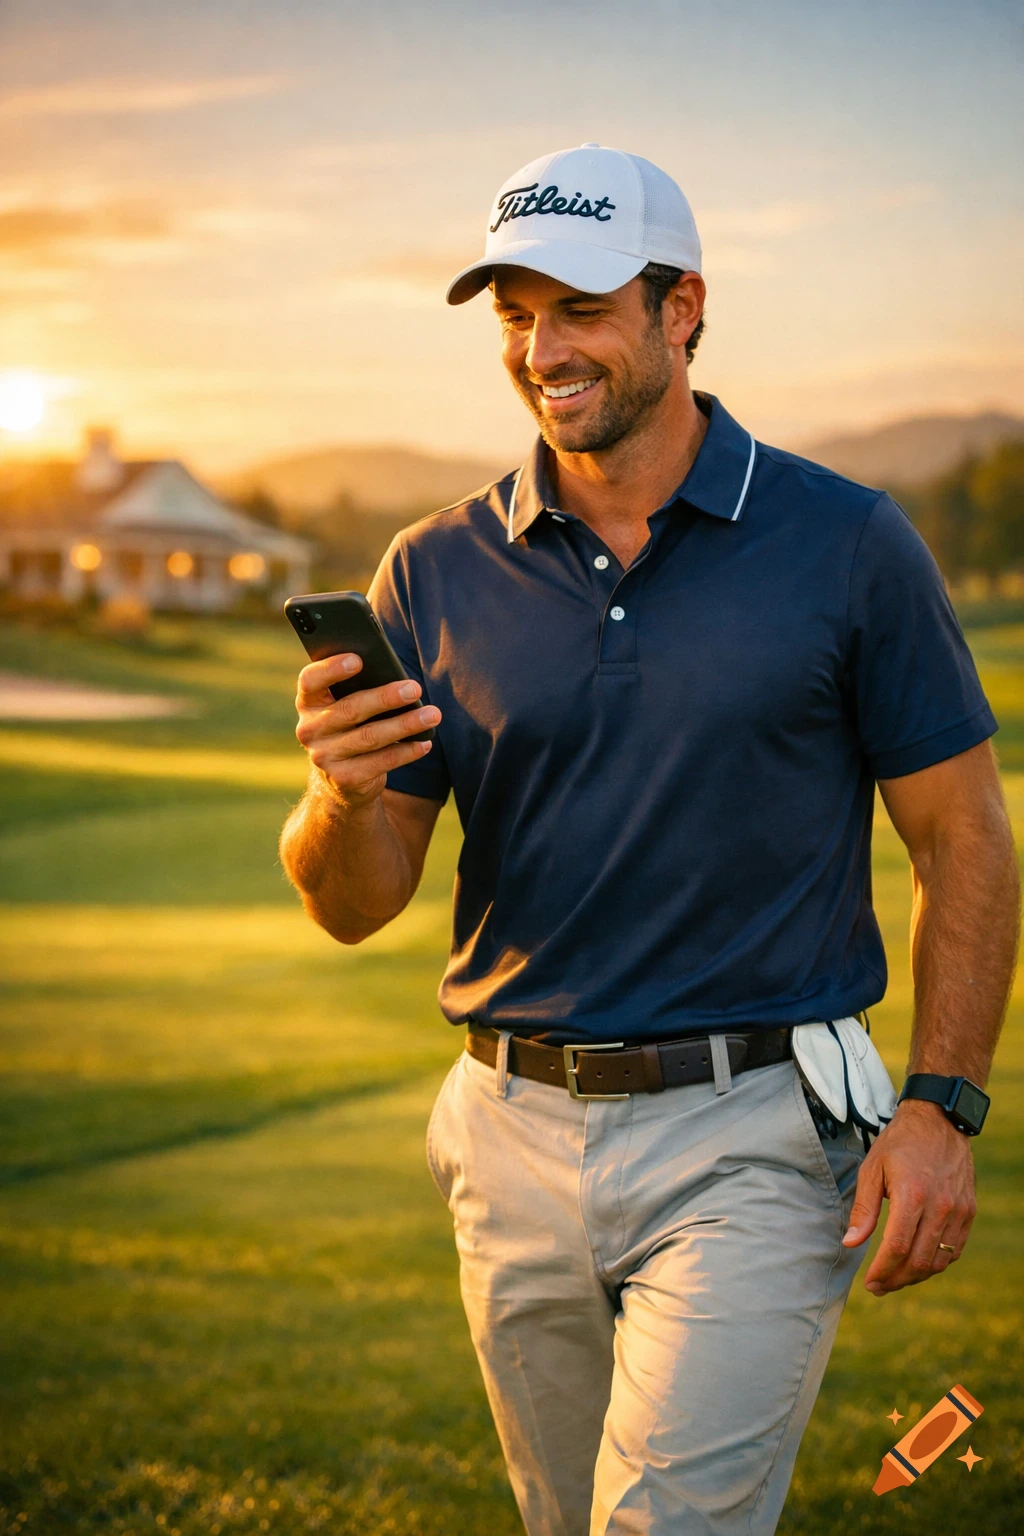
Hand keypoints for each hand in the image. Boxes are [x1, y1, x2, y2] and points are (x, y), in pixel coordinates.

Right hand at [294, 653, 439, 810]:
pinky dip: (406, 752)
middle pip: (350, 710)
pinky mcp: (344, 779)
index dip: (331, 669)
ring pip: (370, 737)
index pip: (310, 681)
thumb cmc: (351, 726)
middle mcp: (309, 730)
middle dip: (385, 698)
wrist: (341, 778)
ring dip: (405, 725)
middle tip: (414, 688)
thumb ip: (357, 687)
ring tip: (432, 715)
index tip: (358, 660)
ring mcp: (324, 757)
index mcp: (308, 702)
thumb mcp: (345, 704)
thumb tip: (396, 677)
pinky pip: (381, 762)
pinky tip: (425, 743)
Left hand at [841, 1098, 976, 1294]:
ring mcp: (958, 1210)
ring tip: (895, 1278)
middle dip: (896, 1280)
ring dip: (915, 1276)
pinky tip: (918, 1263)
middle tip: (879, 1287)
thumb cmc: (899, 1143)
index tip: (870, 1283)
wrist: (939, 1121)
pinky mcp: (968, 1211)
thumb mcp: (872, 1168)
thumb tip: (850, 1242)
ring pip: (938, 1260)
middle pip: (919, 1261)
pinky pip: (954, 1250)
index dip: (883, 1271)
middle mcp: (940, 1206)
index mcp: (912, 1194)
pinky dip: (936, 1263)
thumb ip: (863, 1209)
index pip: (897, 1247)